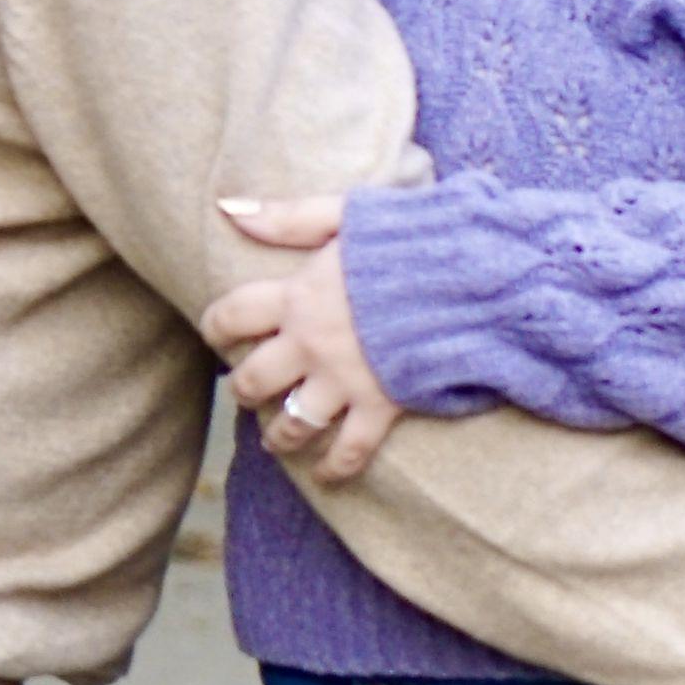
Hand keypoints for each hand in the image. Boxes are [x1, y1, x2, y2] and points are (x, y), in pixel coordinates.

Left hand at [203, 190, 401, 486]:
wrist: (469, 279)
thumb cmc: (411, 239)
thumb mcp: (345, 214)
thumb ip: (287, 216)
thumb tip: (228, 209)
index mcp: (299, 296)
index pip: (232, 315)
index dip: (215, 326)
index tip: (216, 332)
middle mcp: (311, 345)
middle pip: (253, 379)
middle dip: (244, 388)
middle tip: (247, 390)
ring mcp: (343, 381)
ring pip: (292, 422)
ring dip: (278, 436)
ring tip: (275, 441)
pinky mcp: (379, 406)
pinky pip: (347, 450)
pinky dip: (334, 468)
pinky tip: (325, 475)